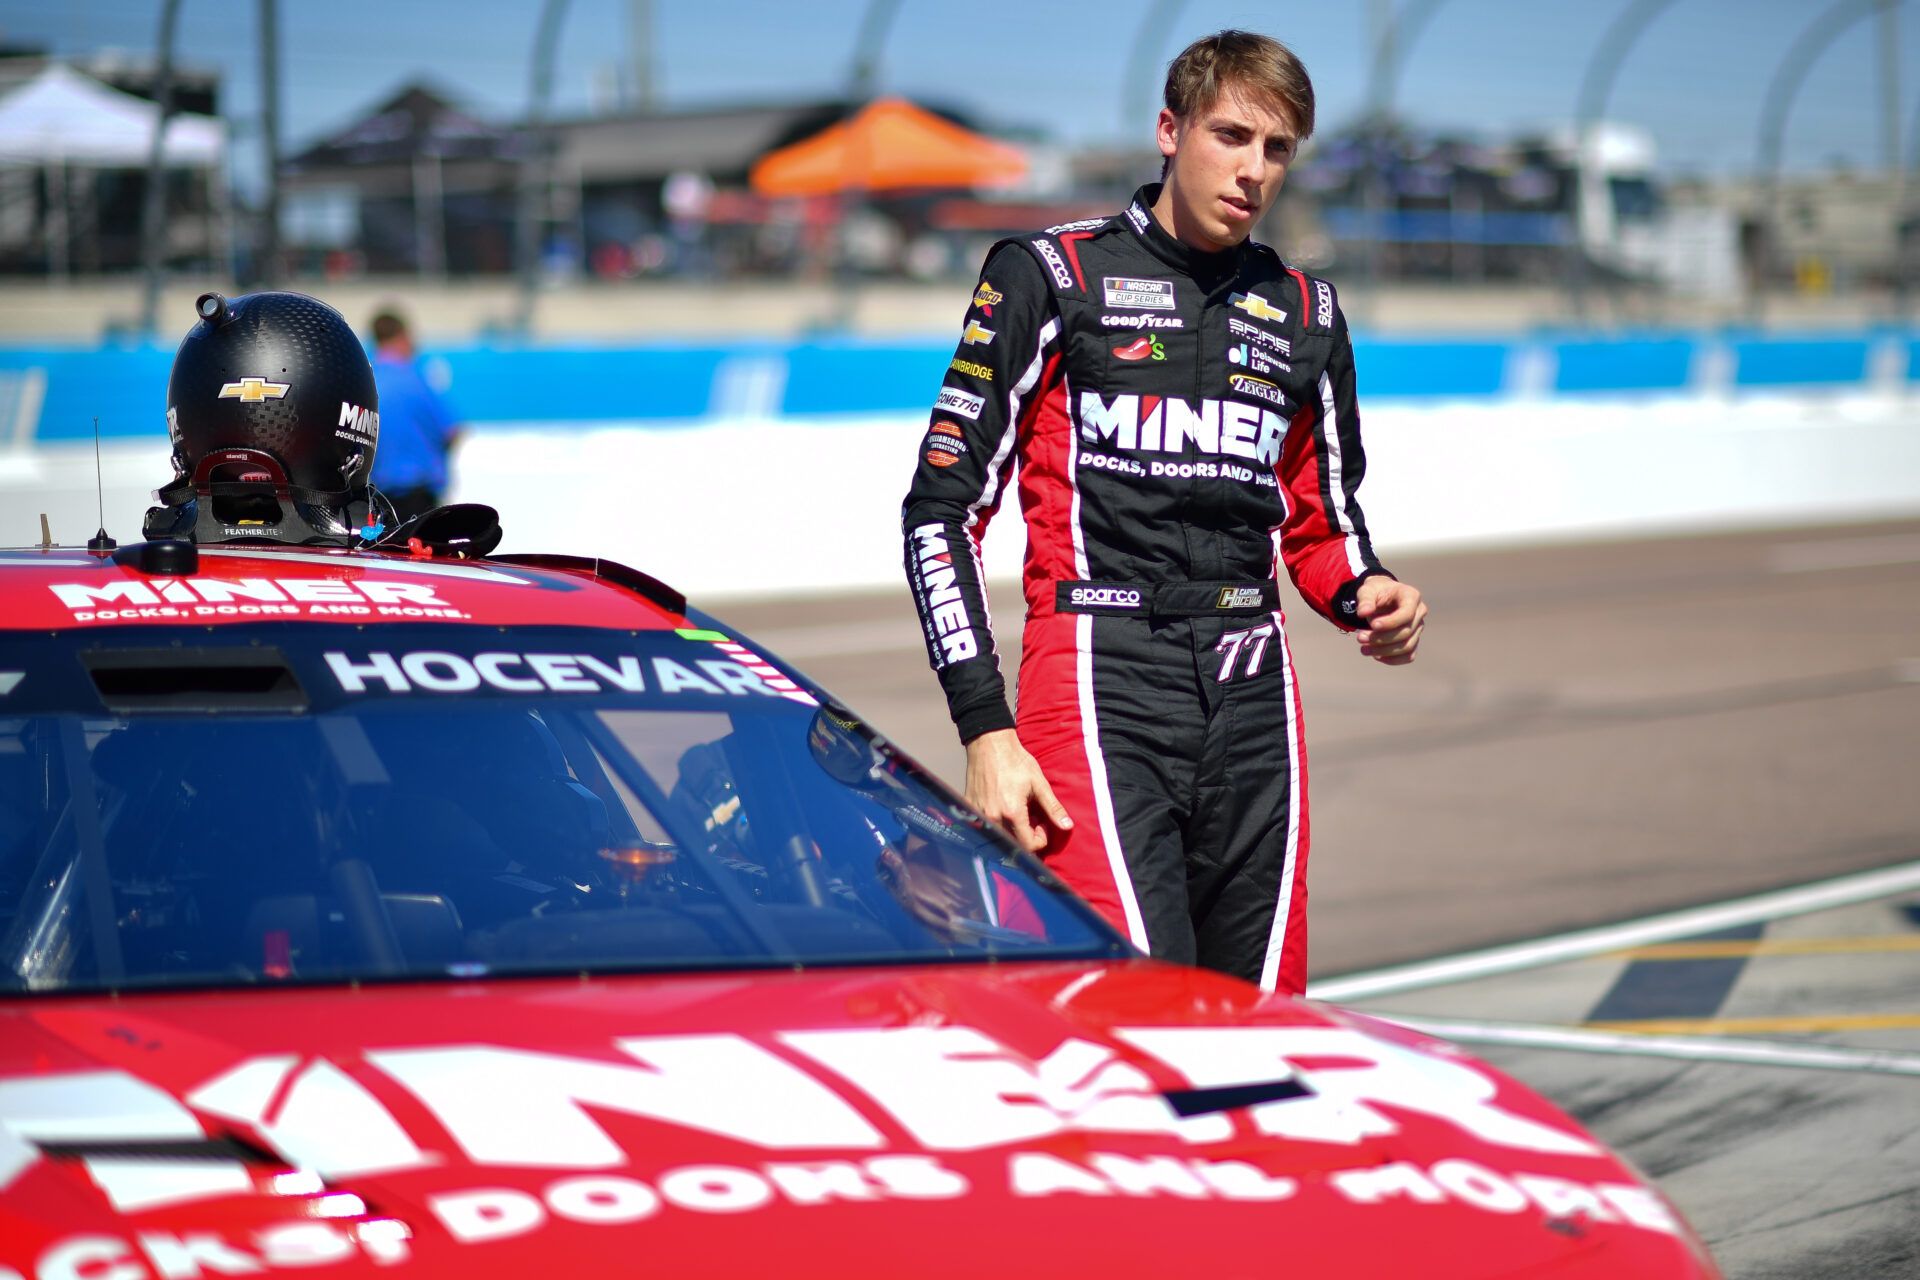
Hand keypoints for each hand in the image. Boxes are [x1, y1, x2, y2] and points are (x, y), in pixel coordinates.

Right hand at [963, 729, 1072, 853]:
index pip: (1028, 845)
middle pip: (1013, 844)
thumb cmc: (1015, 761)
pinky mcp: (969, 808)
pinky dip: (995, 823)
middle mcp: (993, 818)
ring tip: (1016, 812)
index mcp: (1012, 813)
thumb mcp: (1039, 783)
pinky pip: (983, 825)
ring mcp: (978, 814)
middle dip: (1026, 836)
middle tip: (1030, 817)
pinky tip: (1001, 806)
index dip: (1040, 839)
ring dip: (1011, 830)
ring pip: (998, 836)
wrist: (989, 744)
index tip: (1042, 824)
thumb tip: (1067, 826)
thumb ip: (1052, 807)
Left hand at [1354, 576, 1426, 664]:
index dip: (1391, 622)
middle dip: (1382, 638)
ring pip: (1407, 646)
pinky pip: (1408, 655)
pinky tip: (1376, 656)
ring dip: (1385, 651)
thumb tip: (1363, 613)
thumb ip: (1365, 600)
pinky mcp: (1414, 639)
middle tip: (1359, 638)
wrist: (1381, 598)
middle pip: (1406, 632)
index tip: (1372, 625)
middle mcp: (1419, 612)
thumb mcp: (1367, 590)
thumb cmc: (1376, 592)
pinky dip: (1393, 659)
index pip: (1407, 613)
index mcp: (1411, 596)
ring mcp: (1418, 627)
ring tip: (1364, 649)